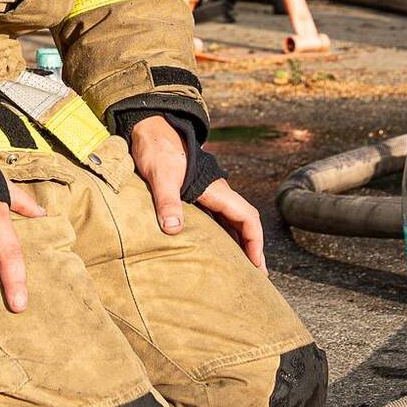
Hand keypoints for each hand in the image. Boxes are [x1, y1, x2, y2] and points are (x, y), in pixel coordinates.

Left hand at [127, 117, 265, 270]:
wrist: (149, 128)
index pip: (247, 218)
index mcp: (216, 190)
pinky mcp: (193, 196)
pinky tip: (214, 251)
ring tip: (238, 270)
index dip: (255, 242)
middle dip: (252, 249)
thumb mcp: (161, 175)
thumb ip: (167, 201)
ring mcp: (206, 195)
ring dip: (237, 245)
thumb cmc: (157, 149)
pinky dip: (221, 237)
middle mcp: (216, 193)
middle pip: (243, 224)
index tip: (256, 266)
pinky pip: (215, 221)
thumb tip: (173, 230)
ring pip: (230, 223)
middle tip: (255, 277)